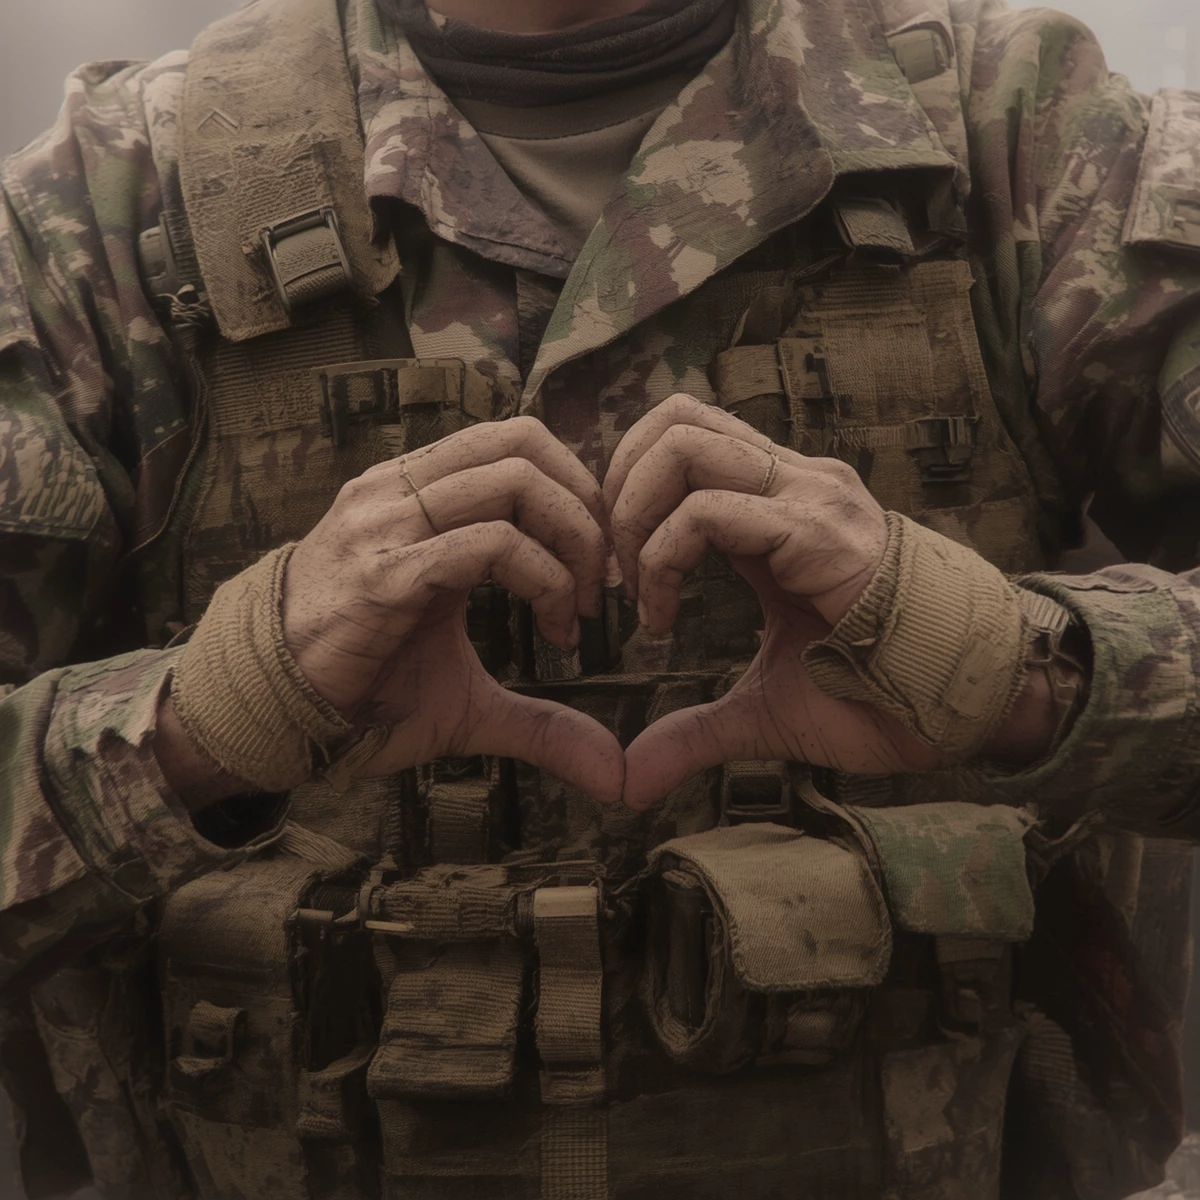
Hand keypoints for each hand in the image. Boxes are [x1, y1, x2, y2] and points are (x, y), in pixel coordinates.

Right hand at [160, 417, 625, 807]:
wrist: (268, 714)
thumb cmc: (365, 690)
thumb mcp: (468, 697)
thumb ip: (542, 719)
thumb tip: (614, 776)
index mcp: (416, 497)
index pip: (517, 438)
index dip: (577, 487)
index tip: (600, 560)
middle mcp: (400, 495)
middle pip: (525, 446)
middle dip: (588, 514)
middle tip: (604, 585)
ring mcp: (387, 528)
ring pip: (513, 483)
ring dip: (574, 543)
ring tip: (579, 610)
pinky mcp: (382, 576)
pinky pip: (486, 545)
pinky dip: (544, 579)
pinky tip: (553, 631)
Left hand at [604, 395, 942, 809]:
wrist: (956, 708)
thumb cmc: (871, 694)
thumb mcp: (760, 704)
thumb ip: (692, 729)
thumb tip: (630, 779)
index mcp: (777, 504)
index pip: (683, 436)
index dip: (627, 488)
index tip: (617, 573)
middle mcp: (793, 483)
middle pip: (674, 418)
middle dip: (617, 486)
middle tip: (612, 569)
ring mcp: (808, 499)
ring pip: (683, 446)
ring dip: (632, 515)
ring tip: (638, 591)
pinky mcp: (816, 531)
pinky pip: (708, 513)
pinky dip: (661, 559)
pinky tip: (663, 620)